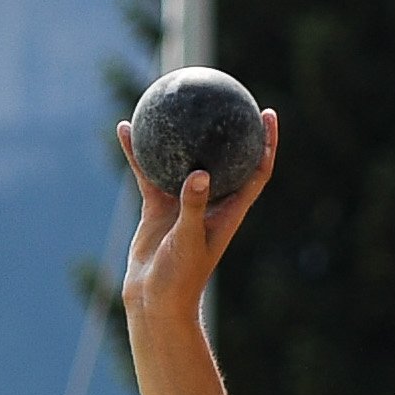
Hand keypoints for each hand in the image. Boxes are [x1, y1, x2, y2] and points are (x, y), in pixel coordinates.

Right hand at [119, 110, 281, 320]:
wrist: (154, 298)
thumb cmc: (180, 276)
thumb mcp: (190, 240)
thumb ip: (194, 207)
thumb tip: (200, 174)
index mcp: (231, 209)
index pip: (258, 169)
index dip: (267, 143)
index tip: (268, 113)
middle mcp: (211, 201)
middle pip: (226, 157)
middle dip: (228, 128)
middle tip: (226, 96)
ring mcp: (184, 201)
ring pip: (184, 159)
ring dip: (180, 134)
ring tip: (171, 101)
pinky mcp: (158, 205)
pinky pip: (149, 171)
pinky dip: (139, 152)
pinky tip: (127, 128)